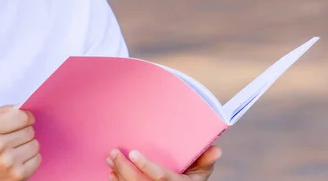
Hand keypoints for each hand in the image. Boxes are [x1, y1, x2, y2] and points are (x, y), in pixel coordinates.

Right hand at [0, 105, 40, 180]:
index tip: (25, 120)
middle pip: (29, 130)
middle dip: (24, 132)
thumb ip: (3, 111)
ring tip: (15, 149)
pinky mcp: (17, 176)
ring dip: (28, 145)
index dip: (26, 117)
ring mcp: (8, 163)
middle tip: (14, 137)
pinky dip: (30, 159)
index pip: (22, 117)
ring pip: (35, 144)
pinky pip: (37, 159)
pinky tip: (18, 160)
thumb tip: (25, 107)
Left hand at [106, 145, 220, 180]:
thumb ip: (206, 160)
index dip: (146, 166)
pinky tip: (111, 172)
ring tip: (110, 158)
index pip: (161, 177)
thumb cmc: (193, 177)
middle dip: (124, 168)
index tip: (133, 153)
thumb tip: (217, 149)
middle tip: (113, 153)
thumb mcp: (202, 171)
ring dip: (118, 174)